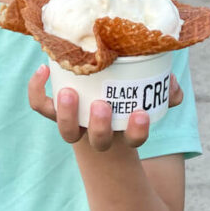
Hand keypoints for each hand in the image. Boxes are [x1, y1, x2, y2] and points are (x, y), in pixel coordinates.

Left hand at [28, 65, 182, 151]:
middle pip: (97, 142)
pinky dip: (37, 90)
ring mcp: (73, 123)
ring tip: (69, 92)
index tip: (142, 114)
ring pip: (66, 130)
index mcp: (122, 133)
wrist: (94, 104)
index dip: (137, 131)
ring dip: (67, 114)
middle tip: (102, 106)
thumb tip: (172, 85)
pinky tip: (43, 69)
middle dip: (100, 127)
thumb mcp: (148, 97)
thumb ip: (167, 92)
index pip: (133, 140)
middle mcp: (96, 134)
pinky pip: (41, 104)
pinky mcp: (53, 109)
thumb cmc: (124, 99)